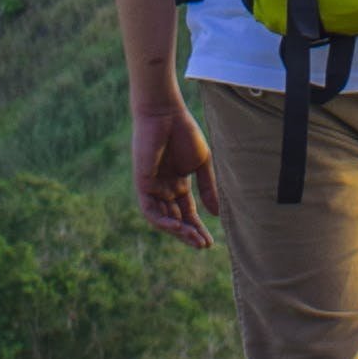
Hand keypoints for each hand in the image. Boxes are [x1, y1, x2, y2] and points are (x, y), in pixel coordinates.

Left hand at [130, 96, 216, 247]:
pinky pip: (150, 210)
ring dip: (178, 231)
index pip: (187, 213)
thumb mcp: (201, 164)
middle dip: (189, 234)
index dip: (197, 228)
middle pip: (175, 219)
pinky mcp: (142, 183)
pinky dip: (163, 221)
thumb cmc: (184, 132)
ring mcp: (152, 187)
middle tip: (203, 245)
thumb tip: (215, 214)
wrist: (166, 113)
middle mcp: (163, 189)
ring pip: (162, 219)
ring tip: (194, 240)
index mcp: (177, 184)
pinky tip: (178, 226)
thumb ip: (207, 188)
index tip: (210, 242)